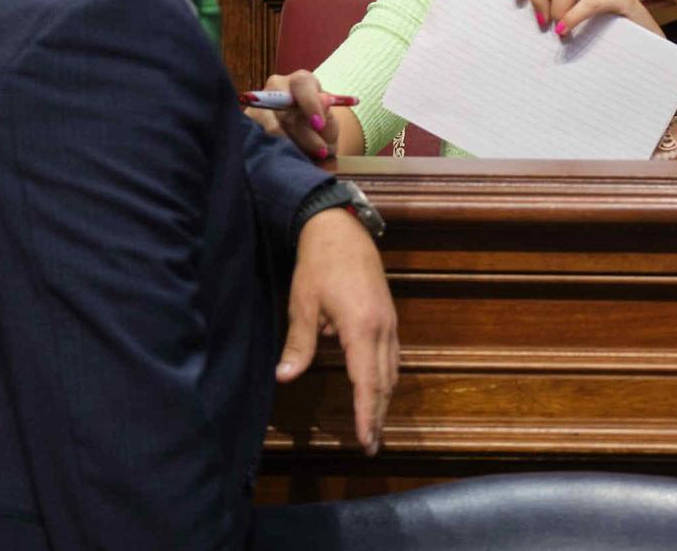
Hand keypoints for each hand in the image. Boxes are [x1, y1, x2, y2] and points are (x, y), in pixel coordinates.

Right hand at [243, 70, 342, 165]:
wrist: (304, 141)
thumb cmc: (318, 129)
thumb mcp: (329, 124)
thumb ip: (328, 116)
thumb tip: (324, 101)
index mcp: (301, 82)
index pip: (301, 84)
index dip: (310, 104)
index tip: (319, 125)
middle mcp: (276, 88)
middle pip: (284, 109)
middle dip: (303, 134)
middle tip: (320, 152)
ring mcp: (258, 104)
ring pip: (268, 127)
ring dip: (288, 145)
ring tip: (304, 158)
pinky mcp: (246, 122)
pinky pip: (256, 137)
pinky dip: (271, 150)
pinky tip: (283, 159)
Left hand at [278, 206, 398, 454]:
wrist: (341, 230)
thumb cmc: (319, 266)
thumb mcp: (302, 305)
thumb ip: (298, 344)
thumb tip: (284, 378)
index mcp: (362, 328)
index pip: (367, 382)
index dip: (366, 414)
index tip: (366, 440)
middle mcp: (383, 329)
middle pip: (384, 381)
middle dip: (378, 414)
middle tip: (371, 445)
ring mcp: (390, 322)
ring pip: (391, 369)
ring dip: (383, 398)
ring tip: (374, 424)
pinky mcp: (388, 317)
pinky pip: (391, 356)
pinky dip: (384, 378)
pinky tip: (376, 388)